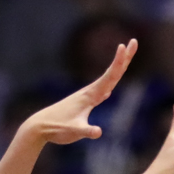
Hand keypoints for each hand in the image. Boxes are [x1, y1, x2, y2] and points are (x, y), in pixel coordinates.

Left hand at [21, 40, 135, 145]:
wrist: (40, 127)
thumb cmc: (57, 128)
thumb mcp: (73, 131)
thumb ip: (86, 131)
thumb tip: (98, 132)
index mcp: (89, 96)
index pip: (109, 76)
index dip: (118, 62)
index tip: (123, 45)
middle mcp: (89, 92)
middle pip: (111, 73)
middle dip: (124, 58)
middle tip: (134, 41)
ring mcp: (86, 97)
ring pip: (107, 80)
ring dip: (118, 69)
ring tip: (126, 58)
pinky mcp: (83, 104)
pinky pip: (100, 91)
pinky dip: (108, 86)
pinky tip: (109, 89)